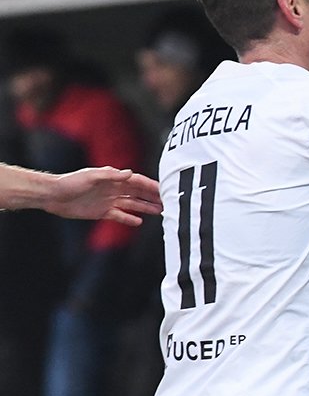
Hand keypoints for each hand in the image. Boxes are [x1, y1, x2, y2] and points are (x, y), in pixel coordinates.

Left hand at [44, 167, 162, 225]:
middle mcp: (113, 189)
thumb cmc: (70, 182)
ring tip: (160, 211)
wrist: (52, 196)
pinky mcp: (102, 212)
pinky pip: (119, 216)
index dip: (150, 185)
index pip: (136, 181)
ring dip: (145, 207)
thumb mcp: (91, 176)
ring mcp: (108, 201)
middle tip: (168, 202)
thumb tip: (130, 173)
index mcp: (112, 178)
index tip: (164, 189)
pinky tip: (138, 222)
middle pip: (138, 193)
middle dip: (153, 197)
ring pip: (132, 204)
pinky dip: (128, 219)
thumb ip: (111, 175)